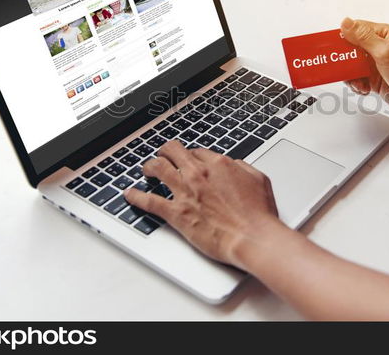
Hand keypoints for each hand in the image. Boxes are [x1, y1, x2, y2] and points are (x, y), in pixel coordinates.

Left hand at [123, 141, 280, 267]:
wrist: (252, 237)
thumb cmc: (258, 214)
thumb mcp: (259, 180)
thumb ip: (243, 168)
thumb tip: (234, 165)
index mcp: (219, 164)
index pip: (196, 151)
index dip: (190, 155)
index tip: (188, 160)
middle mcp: (198, 173)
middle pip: (173, 151)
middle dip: (165, 151)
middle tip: (163, 155)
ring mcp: (185, 192)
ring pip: (157, 168)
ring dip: (149, 166)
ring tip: (146, 169)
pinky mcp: (176, 213)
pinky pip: (149, 201)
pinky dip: (136, 197)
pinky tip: (129, 195)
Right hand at [340, 18, 388, 118]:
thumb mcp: (386, 53)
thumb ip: (364, 37)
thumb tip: (347, 23)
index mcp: (385, 34)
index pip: (356, 29)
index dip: (342, 37)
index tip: (332, 47)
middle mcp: (380, 47)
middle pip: (351, 48)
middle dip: (345, 60)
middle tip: (342, 69)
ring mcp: (377, 63)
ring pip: (352, 65)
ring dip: (351, 75)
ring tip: (359, 82)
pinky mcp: (375, 78)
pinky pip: (357, 78)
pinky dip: (356, 84)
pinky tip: (364, 89)